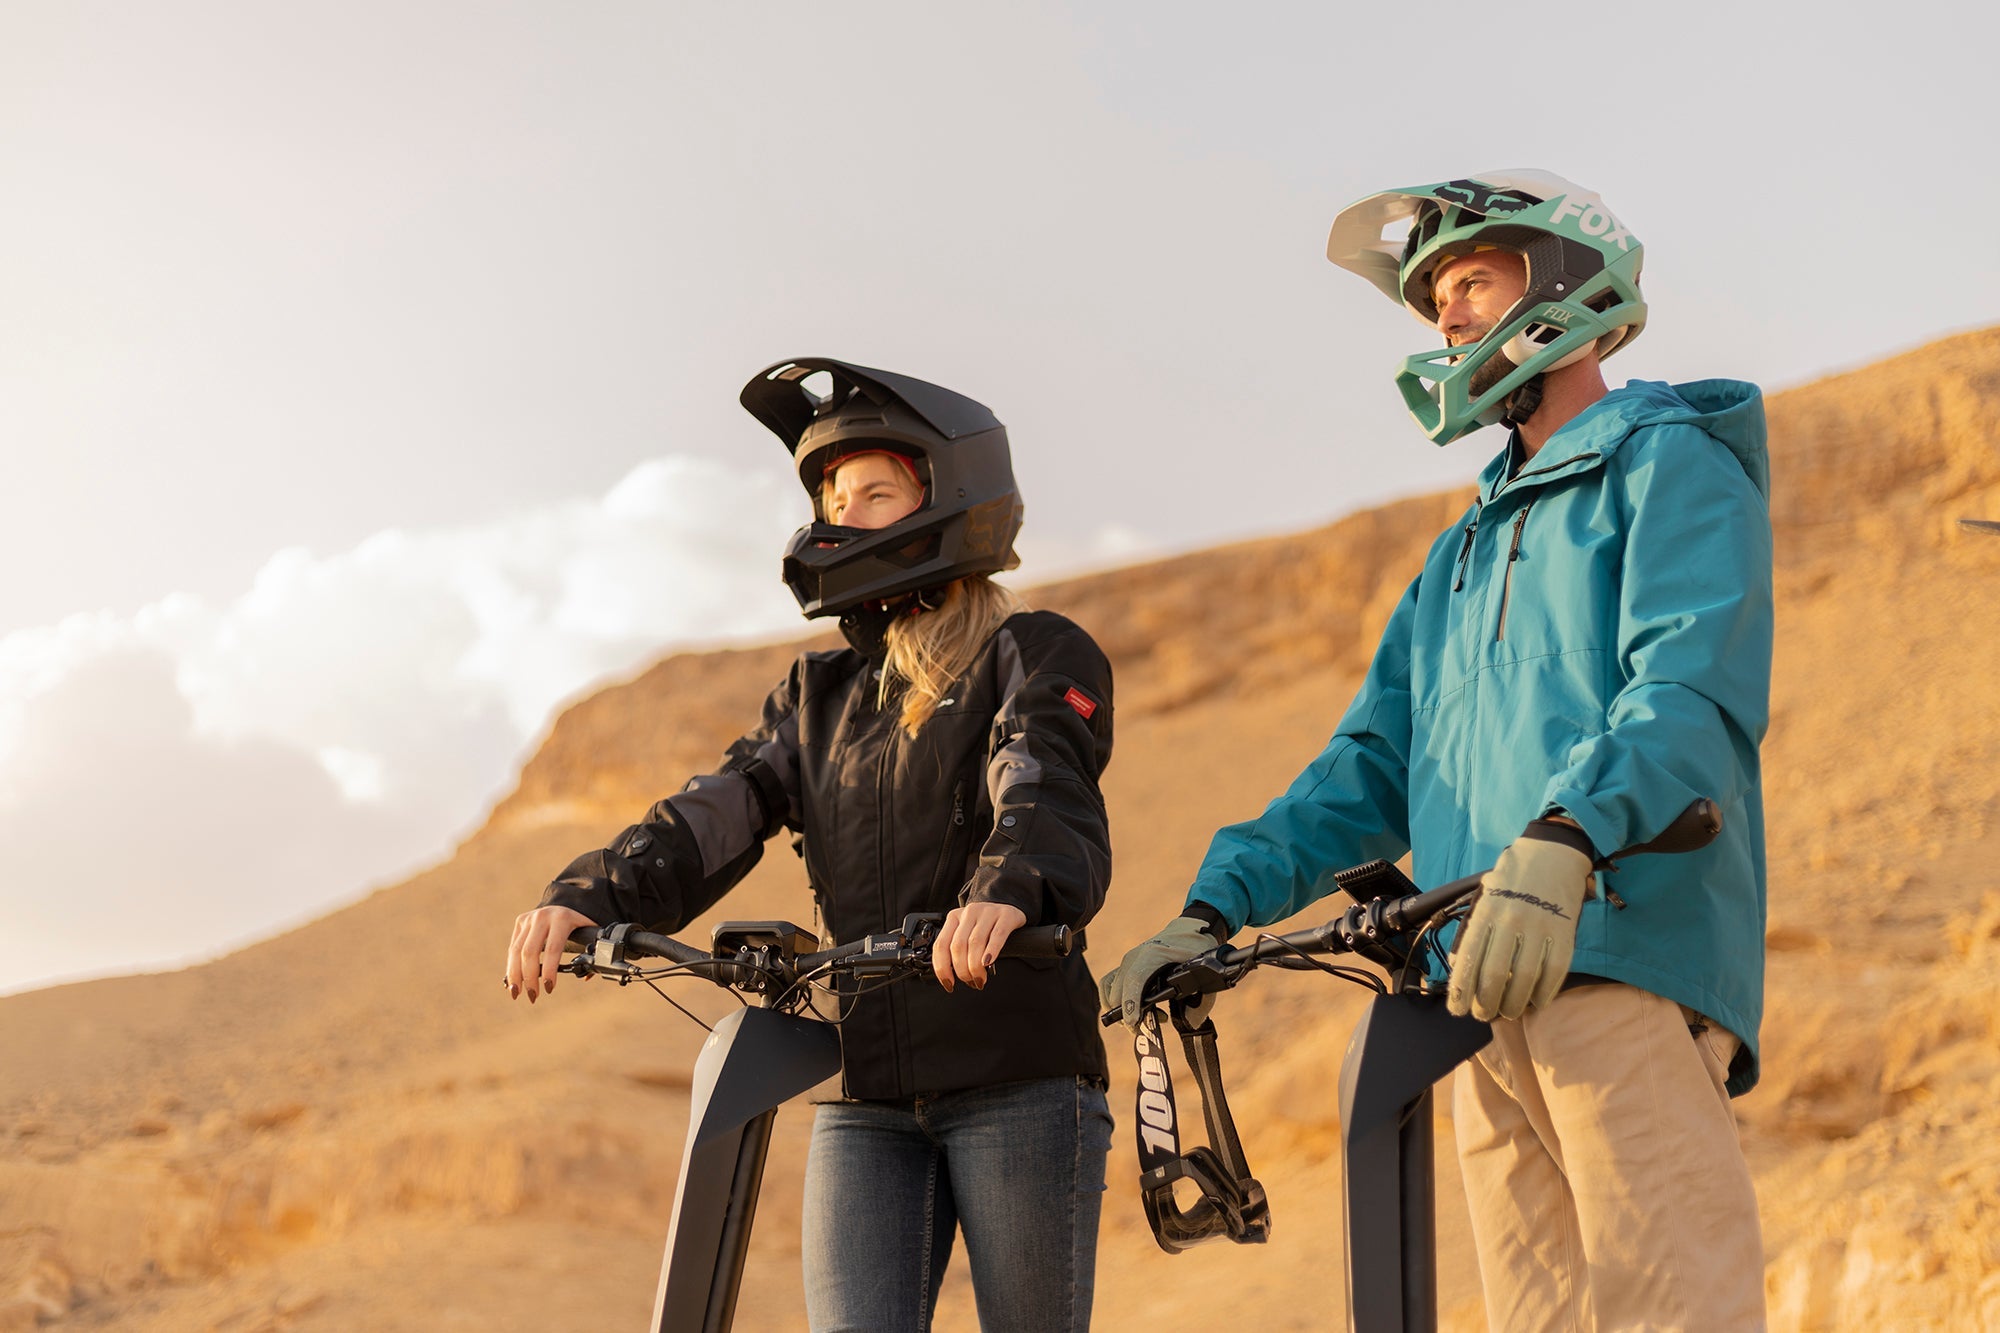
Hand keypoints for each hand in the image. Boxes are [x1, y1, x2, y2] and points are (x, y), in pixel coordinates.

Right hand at [506, 904, 598, 1002]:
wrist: (569, 901)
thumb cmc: (581, 924)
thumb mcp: (589, 933)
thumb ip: (590, 952)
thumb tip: (586, 976)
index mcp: (562, 918)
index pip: (553, 949)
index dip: (549, 971)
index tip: (549, 988)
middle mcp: (543, 916)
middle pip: (529, 952)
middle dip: (529, 978)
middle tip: (533, 997)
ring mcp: (529, 918)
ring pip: (516, 951)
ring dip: (515, 975)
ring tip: (517, 994)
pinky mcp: (520, 922)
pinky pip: (512, 948)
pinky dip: (511, 967)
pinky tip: (513, 981)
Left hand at [933, 902, 1028, 991]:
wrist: (1009, 909)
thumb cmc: (986, 926)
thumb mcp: (966, 933)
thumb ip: (956, 949)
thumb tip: (949, 977)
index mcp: (954, 918)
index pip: (940, 945)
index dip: (942, 968)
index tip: (949, 983)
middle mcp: (969, 913)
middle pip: (958, 946)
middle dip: (962, 970)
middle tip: (970, 981)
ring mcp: (987, 912)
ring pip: (975, 942)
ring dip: (975, 966)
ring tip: (980, 978)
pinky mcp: (1006, 915)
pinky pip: (997, 936)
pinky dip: (991, 952)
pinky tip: (988, 962)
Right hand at [1097, 916, 1217, 1029]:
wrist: (1189, 930)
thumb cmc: (1196, 949)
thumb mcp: (1206, 973)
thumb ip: (1202, 1001)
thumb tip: (1191, 1023)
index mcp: (1155, 954)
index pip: (1136, 978)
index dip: (1131, 1001)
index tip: (1133, 1022)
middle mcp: (1135, 957)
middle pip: (1118, 990)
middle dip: (1126, 1015)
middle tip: (1144, 1029)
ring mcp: (1127, 961)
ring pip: (1109, 989)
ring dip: (1117, 1009)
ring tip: (1138, 1021)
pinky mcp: (1125, 966)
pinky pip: (1108, 985)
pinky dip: (1113, 1002)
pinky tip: (1134, 1011)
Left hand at [1446, 824, 1594, 1020]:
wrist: (1553, 855)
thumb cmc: (1513, 881)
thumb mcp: (1484, 899)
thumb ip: (1473, 931)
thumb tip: (1460, 967)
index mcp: (1487, 913)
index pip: (1468, 959)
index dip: (1460, 991)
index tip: (1456, 1009)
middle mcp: (1511, 921)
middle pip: (1495, 976)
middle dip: (1486, 1004)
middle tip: (1483, 1014)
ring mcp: (1540, 928)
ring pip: (1524, 979)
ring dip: (1514, 1004)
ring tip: (1508, 1012)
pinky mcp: (1565, 933)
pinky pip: (1554, 972)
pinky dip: (1544, 993)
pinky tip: (1535, 1002)